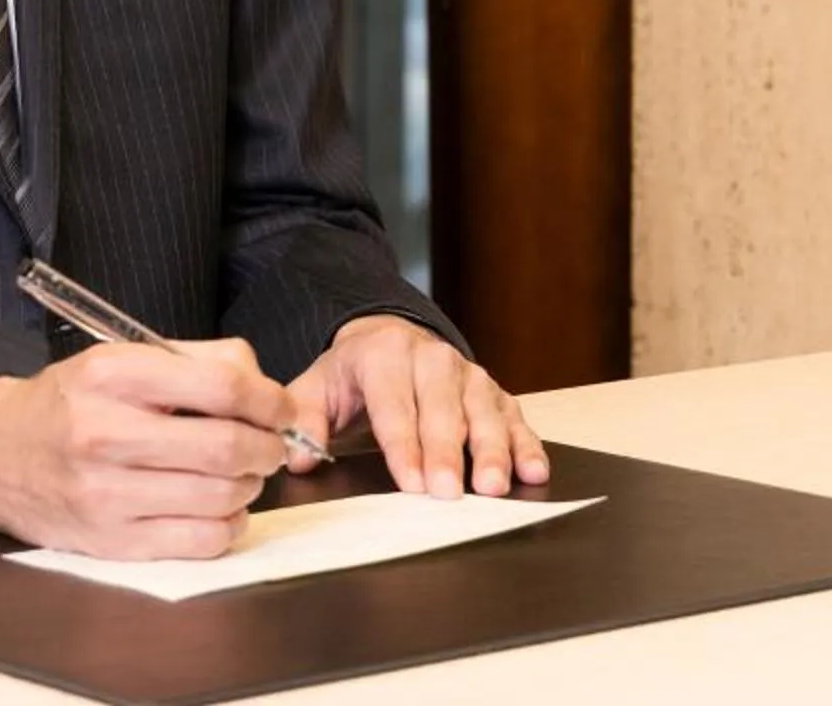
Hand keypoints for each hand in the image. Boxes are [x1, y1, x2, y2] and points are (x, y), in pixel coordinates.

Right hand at [0, 339, 293, 558]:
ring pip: (219, 496)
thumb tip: (259, 380)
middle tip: (271, 443)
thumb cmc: (68, 403)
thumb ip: (193, 358)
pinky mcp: (111, 541)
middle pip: (225, 446)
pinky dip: (227, 525)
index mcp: (111, 375)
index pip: (220, 385)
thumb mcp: (118, 358)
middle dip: (268, 446)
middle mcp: (105, 433)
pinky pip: (199, 541)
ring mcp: (106, 494)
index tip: (280, 407)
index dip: (268, 399)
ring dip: (250, 485)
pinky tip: (220, 507)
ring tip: (242, 472)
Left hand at [284, 316, 549, 499]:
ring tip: (492, 486)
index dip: (403, 445)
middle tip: (448, 493)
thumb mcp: (316, 387)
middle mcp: (432, 359)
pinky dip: (526, 444)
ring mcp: (468, 374)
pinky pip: (513, 417)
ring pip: (484, 412)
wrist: (388, 338)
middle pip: (443, 411)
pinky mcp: (493, 391)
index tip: (409, 483)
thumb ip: (305, 421)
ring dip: (492, 450)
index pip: (394, 404)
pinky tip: (532, 472)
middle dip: (446, 453)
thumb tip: (298, 459)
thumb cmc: (352, 375)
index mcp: (384, 356)